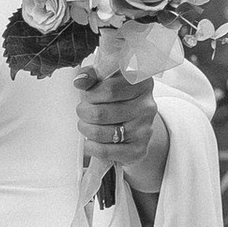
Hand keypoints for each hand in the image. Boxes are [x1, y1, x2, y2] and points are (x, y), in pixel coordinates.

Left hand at [74, 67, 169, 185]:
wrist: (134, 126)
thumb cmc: (117, 100)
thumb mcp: (106, 81)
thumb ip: (93, 76)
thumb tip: (80, 80)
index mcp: (142, 84)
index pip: (109, 89)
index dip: (91, 94)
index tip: (87, 96)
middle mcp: (147, 106)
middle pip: (101, 112)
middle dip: (84, 112)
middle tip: (83, 111)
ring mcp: (144, 129)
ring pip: (100, 132)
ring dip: (85, 129)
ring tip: (86, 125)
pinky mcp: (138, 150)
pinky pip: (104, 150)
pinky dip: (91, 146)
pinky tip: (91, 141)